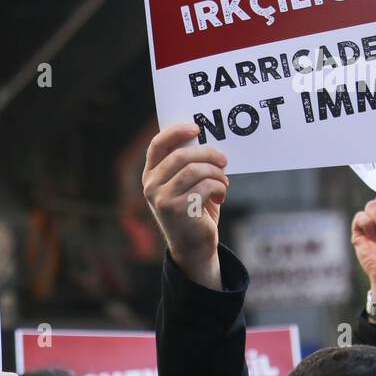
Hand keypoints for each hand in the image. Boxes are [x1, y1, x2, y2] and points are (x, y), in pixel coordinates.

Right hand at [142, 121, 228, 290]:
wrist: (195, 247)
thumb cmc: (194, 211)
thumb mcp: (187, 186)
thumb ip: (188, 165)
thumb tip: (206, 140)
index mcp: (151, 175)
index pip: (158, 145)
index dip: (176, 132)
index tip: (196, 128)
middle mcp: (151, 186)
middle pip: (182, 156)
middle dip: (208, 154)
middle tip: (224, 160)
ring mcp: (162, 198)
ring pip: (196, 170)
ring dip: (217, 174)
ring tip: (223, 183)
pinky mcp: (177, 209)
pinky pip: (205, 186)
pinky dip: (219, 187)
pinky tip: (220, 196)